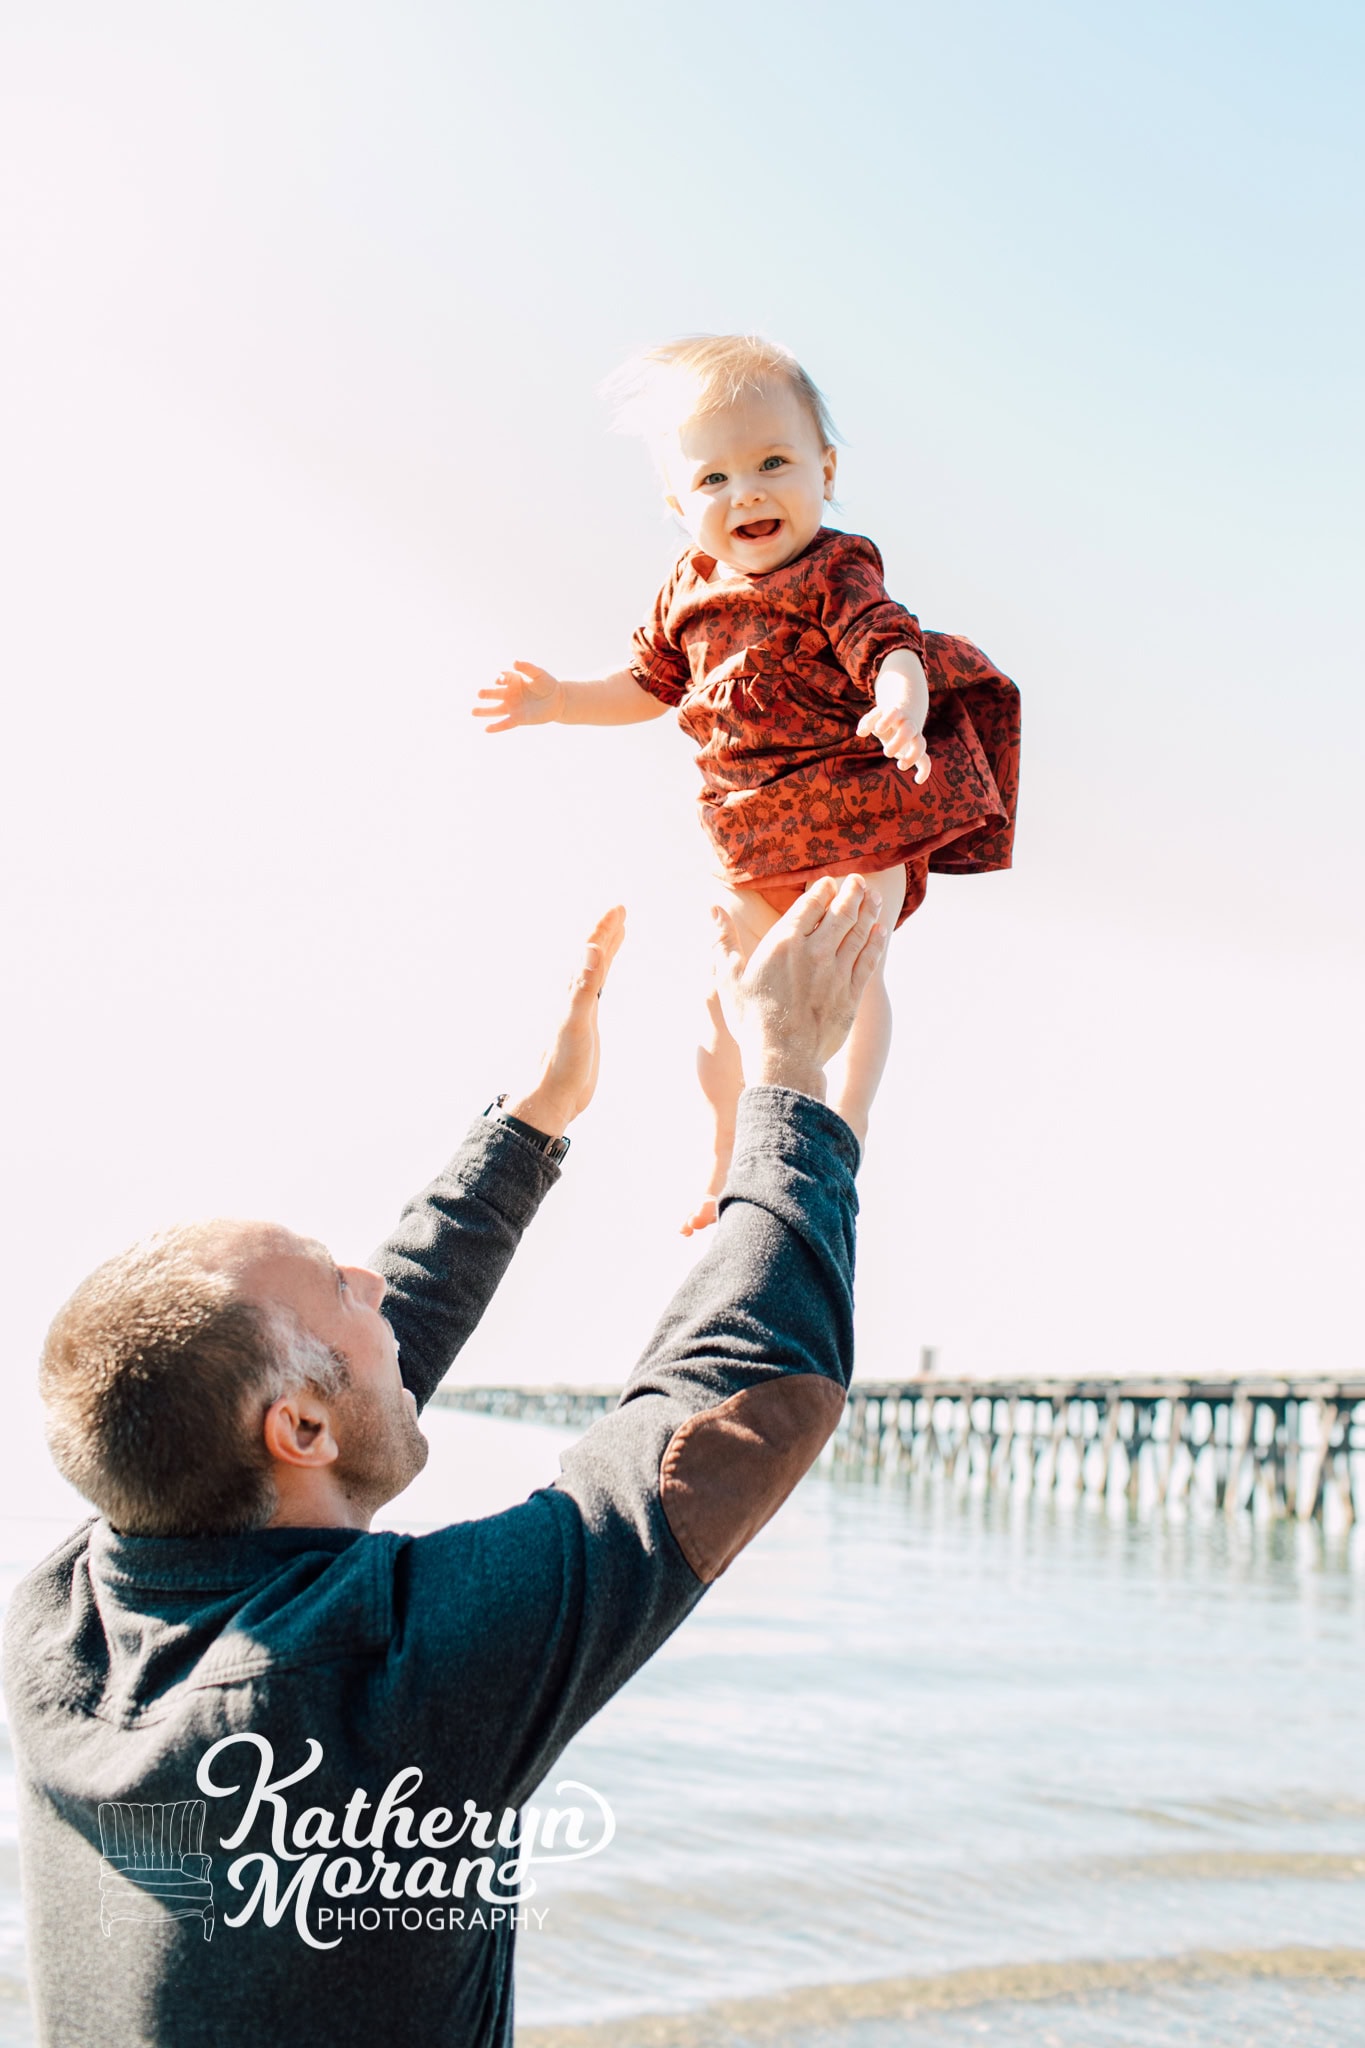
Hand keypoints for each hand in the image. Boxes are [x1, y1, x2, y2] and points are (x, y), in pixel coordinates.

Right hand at [473, 660, 564, 731]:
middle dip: (487, 693)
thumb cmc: (548, 684)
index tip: (500, 680)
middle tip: (480, 693)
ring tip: (473, 712)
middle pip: (495, 693)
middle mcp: (509, 694)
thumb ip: (527, 668)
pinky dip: (496, 727)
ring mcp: (512, 707)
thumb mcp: (538, 674)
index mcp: (512, 681)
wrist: (558, 701)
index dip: (500, 679)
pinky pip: (505, 724)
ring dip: (484, 711)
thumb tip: (514, 661)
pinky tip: (486, 729)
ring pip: (495, 710)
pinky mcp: (518, 719)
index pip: (502, 678)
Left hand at [502, 906, 625, 1136]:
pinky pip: (597, 990)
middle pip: (592, 955)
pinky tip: (606, 978)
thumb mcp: (577, 1021)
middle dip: (606, 931)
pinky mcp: (586, 1023)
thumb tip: (592, 949)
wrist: (554, 1094)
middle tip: (620, 911)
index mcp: (572, 990)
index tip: (619, 908)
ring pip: (595, 970)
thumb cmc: (563, 1062)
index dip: (604, 928)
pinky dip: (605, 976)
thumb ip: (584, 986)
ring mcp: (580, 1007)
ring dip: (607, 949)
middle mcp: (574, 994)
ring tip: (619, 933)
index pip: (590, 950)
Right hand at [711, 876, 886, 1100]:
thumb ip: (722, 941)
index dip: (822, 889)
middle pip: (840, 913)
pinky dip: (875, 942)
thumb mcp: (728, 978)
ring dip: (867, 911)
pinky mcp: (851, 994)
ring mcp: (837, 972)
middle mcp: (815, 952)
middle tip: (858, 880)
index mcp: (784, 942)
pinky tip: (880, 931)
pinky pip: (868, 960)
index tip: (829, 882)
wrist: (783, 1058)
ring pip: (858, 933)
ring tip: (872, 897)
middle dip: (851, 892)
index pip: (810, 905)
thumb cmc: (751, 1019)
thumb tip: (713, 910)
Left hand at [856, 693, 931, 782]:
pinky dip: (924, 770)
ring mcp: (915, 738)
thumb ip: (867, 722)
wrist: (907, 715)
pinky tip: (918, 780)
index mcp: (897, 714)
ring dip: (913, 756)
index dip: (887, 720)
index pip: (894, 713)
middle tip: (887, 753)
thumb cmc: (886, 718)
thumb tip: (860, 733)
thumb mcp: (876, 716)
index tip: (878, 729)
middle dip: (899, 741)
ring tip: (900, 766)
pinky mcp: (917, 750)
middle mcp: (908, 725)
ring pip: (920, 745)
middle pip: (908, 730)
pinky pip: (925, 760)